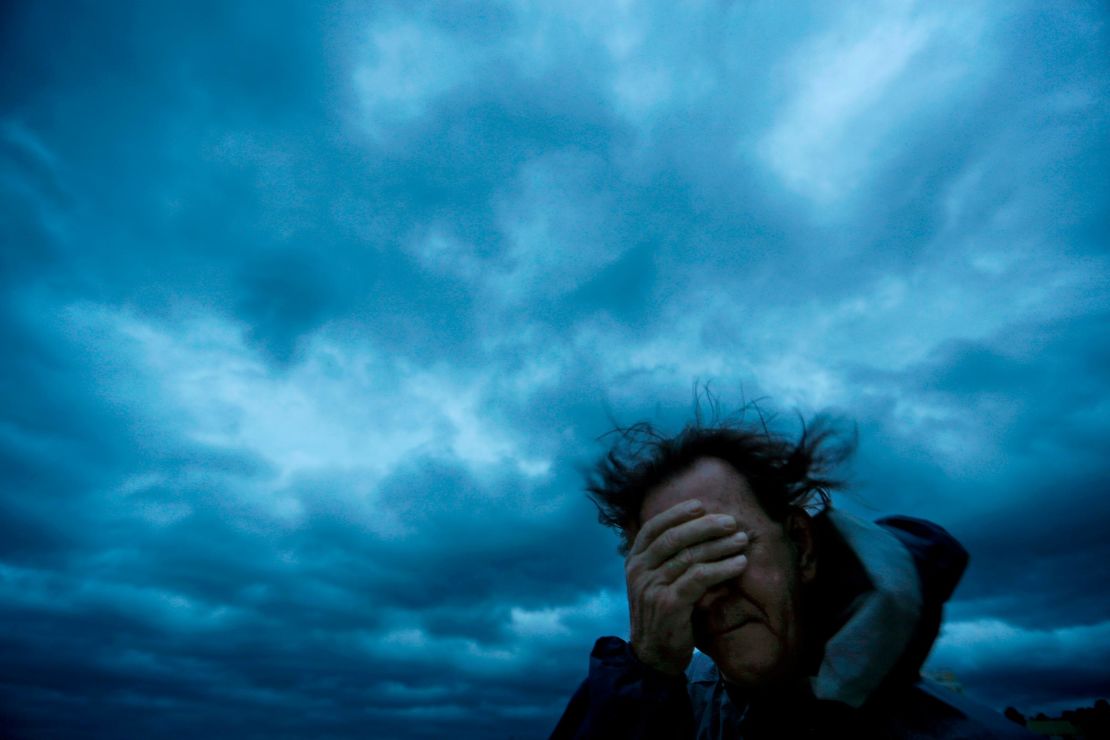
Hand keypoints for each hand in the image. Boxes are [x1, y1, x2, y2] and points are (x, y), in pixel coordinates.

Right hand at [625, 499, 748, 675]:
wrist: (653, 657)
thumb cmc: (662, 614)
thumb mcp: (655, 582)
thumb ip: (667, 558)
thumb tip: (696, 528)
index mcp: (634, 561)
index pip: (653, 527)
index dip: (676, 513)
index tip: (700, 506)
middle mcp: (639, 571)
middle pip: (673, 538)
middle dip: (704, 526)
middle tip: (730, 522)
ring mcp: (652, 587)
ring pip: (689, 556)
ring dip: (719, 546)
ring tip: (741, 541)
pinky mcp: (669, 604)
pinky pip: (698, 578)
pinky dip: (721, 568)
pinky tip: (739, 564)